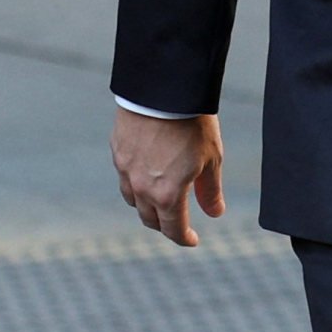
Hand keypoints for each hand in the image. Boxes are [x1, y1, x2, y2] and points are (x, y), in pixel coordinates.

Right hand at [114, 109, 225, 246]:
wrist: (162, 91)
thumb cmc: (192, 125)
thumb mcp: (211, 160)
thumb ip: (210, 191)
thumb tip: (214, 213)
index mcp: (167, 195)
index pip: (173, 229)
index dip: (184, 238)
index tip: (192, 239)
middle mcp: (141, 189)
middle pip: (149, 219)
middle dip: (165, 225)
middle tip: (177, 222)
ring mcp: (125, 170)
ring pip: (133, 200)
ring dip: (147, 206)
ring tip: (159, 199)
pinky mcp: (117, 151)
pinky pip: (124, 177)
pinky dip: (135, 184)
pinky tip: (146, 173)